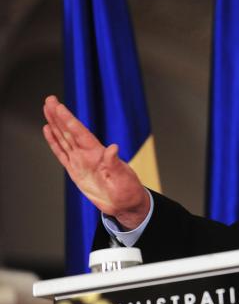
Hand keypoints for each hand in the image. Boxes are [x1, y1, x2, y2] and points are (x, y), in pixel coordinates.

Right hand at [42, 95, 149, 229]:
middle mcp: (88, 155)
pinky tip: (48, 130)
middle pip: (69, 132)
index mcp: (98, 154)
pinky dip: (54, 142)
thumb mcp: (123, 177)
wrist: (124, 204)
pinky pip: (62, 153)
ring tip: (47, 110)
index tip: (59, 107)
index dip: (69, 120)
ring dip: (55, 125)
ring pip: (64, 139)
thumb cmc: (127, 190)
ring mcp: (81, 161)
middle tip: (49, 100)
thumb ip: (115, 163)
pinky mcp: (76, 170)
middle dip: (59, 116)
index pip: (80, 133)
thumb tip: (114, 148)